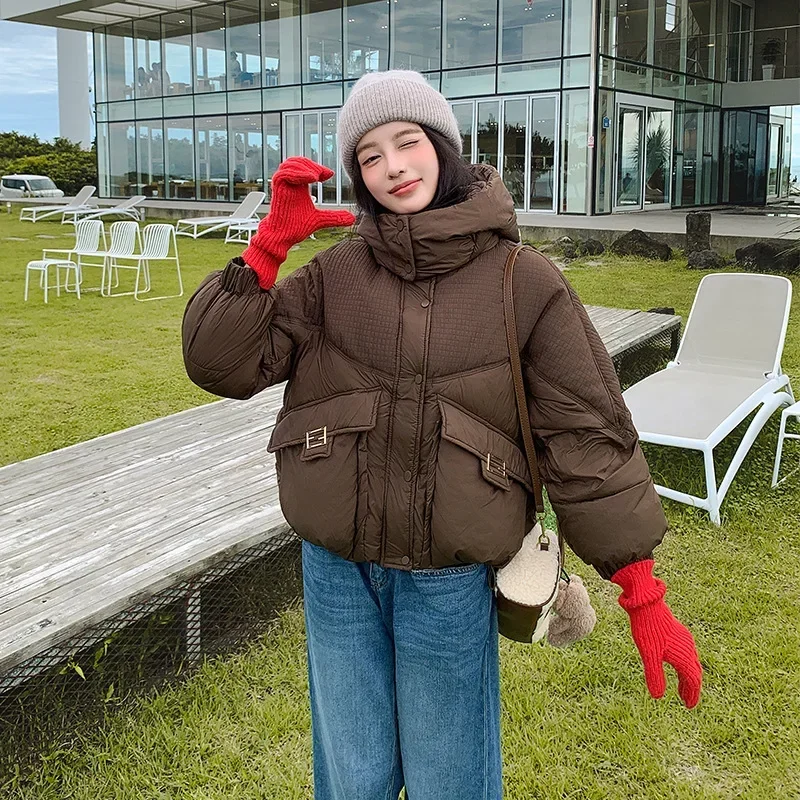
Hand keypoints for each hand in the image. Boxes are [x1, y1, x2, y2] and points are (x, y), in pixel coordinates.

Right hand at [242, 157, 354, 288]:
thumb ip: (334, 217)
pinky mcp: (277, 189)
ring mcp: (282, 185)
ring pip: (290, 164)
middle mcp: (289, 183)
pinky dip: (297, 173)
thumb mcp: (320, 220)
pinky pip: (284, 174)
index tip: (330, 175)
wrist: (283, 237)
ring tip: (317, 177)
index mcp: (298, 185)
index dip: (318, 167)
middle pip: (298, 161)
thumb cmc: (296, 226)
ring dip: (305, 166)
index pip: (306, 167)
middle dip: (313, 164)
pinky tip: (311, 179)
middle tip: (324, 174)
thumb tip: (352, 219)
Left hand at [611, 559, 701, 708]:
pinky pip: (688, 653)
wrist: (647, 603)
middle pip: (694, 672)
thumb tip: (657, 697)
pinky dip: (685, 665)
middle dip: (691, 688)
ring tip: (681, 687)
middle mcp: (688, 648)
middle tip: (686, 701)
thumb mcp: (649, 654)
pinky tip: (676, 665)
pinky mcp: (679, 632)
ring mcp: (685, 639)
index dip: (692, 694)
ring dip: (688, 677)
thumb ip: (655, 676)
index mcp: (683, 656)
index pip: (692, 680)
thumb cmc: (647, 628)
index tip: (689, 706)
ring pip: (692, 662)